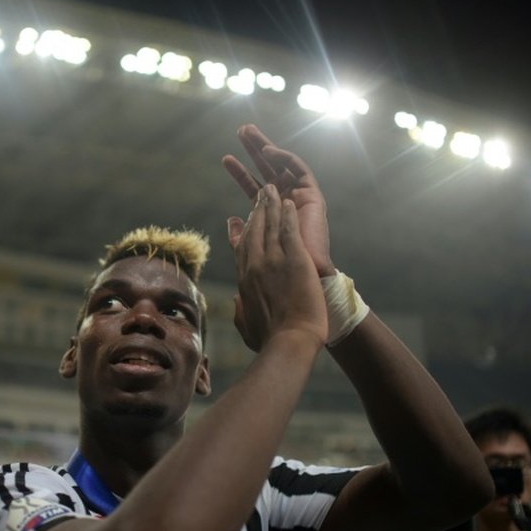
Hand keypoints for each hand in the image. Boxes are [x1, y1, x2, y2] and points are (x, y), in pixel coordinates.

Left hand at [222, 124, 334, 276]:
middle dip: (254, 150)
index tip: (226, 159)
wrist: (306, 280)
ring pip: (281, 164)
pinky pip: (299, 170)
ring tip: (248, 132)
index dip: (240, 173)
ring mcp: (299, 196)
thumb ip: (242, 234)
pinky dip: (283, 159)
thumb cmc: (281, 270)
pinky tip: (267, 152)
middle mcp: (286, 201)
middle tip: (241, 131)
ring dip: (265, 147)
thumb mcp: (255, 249)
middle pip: (268, 170)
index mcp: (272, 212)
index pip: (254, 187)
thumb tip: (231, 219)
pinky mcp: (313, 195)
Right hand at [227, 183, 326, 350]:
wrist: (289, 340)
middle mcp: (255, 265)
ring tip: (271, 190)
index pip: (240, 249)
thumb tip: (236, 300)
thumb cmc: (269, 340)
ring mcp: (273, 259)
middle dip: (256, 210)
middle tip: (259, 195)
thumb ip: (240, 311)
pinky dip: (287, 214)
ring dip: (270, 205)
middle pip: (253, 231)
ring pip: (270, 225)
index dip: (239, 232)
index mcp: (244, 281)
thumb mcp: (247, 326)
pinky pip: (288, 229)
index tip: (236, 221)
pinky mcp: (294, 258)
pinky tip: (287, 202)